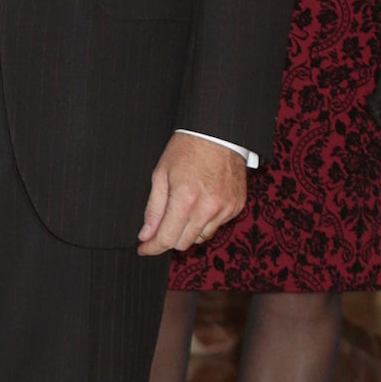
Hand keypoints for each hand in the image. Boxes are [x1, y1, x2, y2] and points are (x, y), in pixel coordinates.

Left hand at [139, 136, 246, 256]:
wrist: (218, 133)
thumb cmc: (187, 148)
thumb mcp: (161, 174)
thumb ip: (154, 208)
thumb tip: (146, 234)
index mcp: (185, 199)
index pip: (167, 238)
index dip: (152, 247)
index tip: (144, 248)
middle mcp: (208, 208)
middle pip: (184, 243)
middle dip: (168, 238)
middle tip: (160, 228)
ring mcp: (225, 208)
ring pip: (201, 237)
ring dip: (188, 231)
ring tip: (183, 210)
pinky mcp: (236, 206)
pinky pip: (217, 226)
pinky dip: (206, 221)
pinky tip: (201, 204)